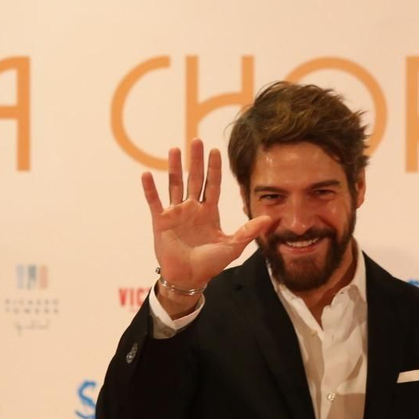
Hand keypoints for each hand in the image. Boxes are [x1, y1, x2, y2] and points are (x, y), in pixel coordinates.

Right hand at [141, 138, 273, 292]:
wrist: (189, 278)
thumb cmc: (210, 264)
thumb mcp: (233, 246)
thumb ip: (249, 231)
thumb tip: (271, 218)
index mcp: (209, 212)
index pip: (212, 184)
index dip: (214, 168)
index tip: (215, 150)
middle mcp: (192, 208)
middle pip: (194, 179)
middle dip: (195, 160)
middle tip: (196, 140)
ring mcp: (176, 213)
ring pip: (175, 184)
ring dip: (174, 168)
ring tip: (174, 149)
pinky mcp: (161, 221)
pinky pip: (155, 201)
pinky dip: (150, 189)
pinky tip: (146, 174)